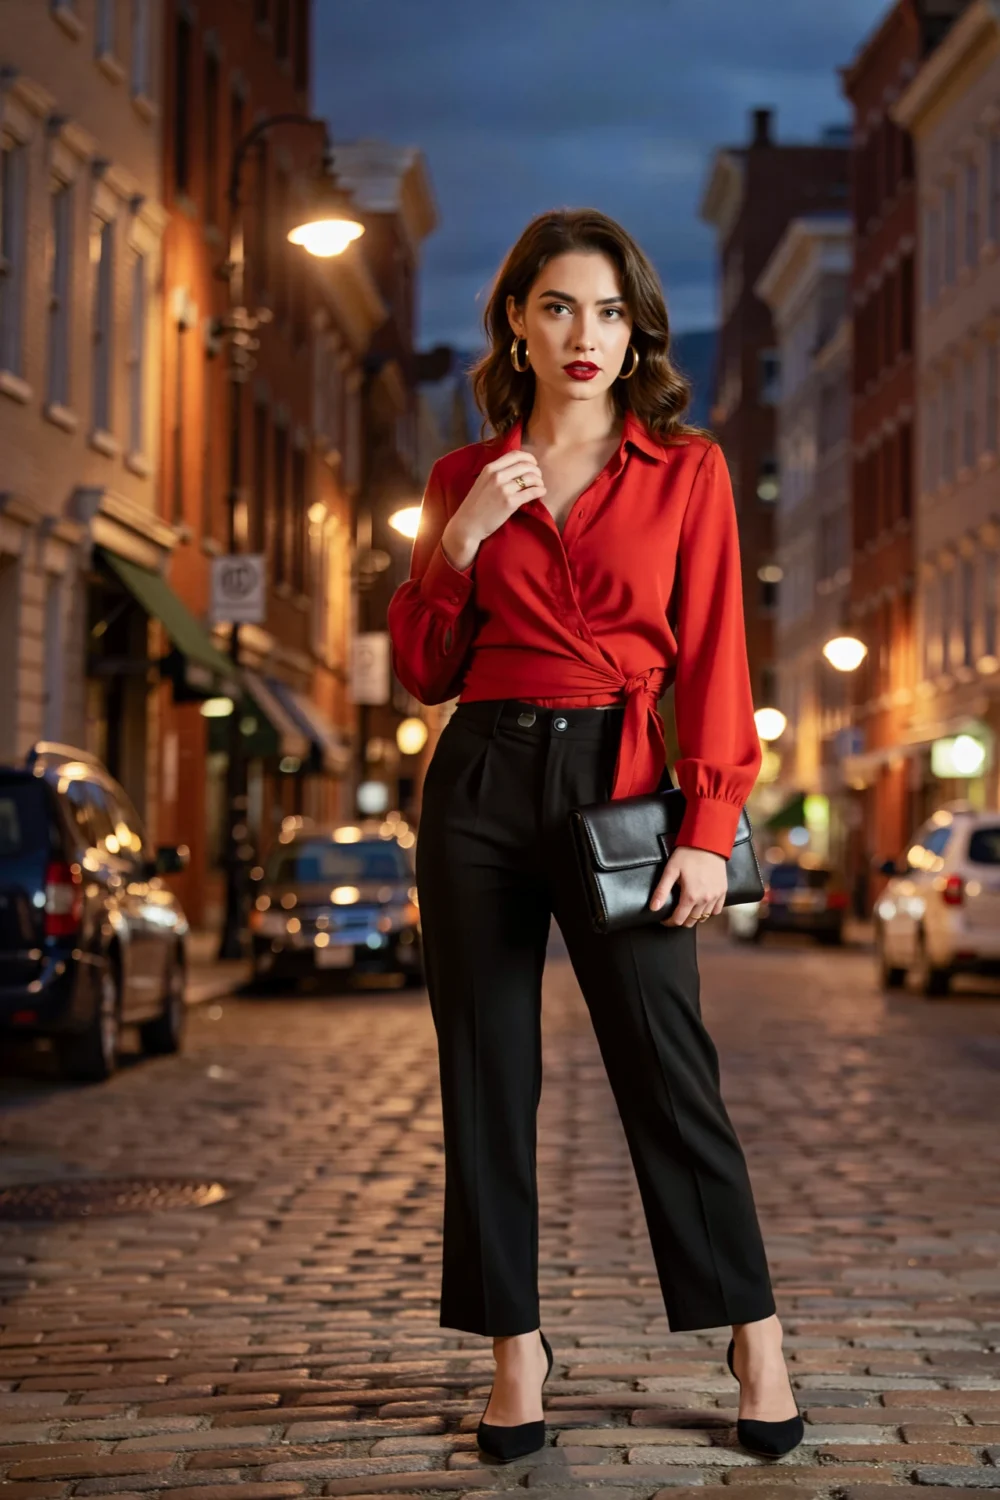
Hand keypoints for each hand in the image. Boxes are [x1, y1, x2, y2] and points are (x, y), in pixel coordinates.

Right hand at [441, 451, 545, 568]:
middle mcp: (497, 475)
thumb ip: (496, 473)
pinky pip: (532, 492)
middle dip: (536, 471)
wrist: (467, 525)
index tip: (533, 464)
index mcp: (490, 468)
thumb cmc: (475, 506)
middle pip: (526, 465)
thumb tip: (516, 469)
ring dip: (539, 481)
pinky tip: (541, 493)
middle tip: (538, 478)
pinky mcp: (510, 502)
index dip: (529, 457)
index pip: (515, 455)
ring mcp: (503, 489)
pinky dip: (540, 491)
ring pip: (531, 478)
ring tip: (539, 486)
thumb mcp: (482, 482)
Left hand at [650, 846, 726, 927]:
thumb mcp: (670, 871)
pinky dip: (708, 912)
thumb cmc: (688, 855)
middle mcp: (705, 900)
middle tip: (674, 914)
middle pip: (691, 921)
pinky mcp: (723, 891)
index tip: (664, 919)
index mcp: (690, 897)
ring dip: (694, 917)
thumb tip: (653, 908)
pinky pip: (716, 910)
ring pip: (704, 917)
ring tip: (686, 910)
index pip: (678, 919)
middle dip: (681, 920)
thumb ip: (662, 891)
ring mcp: (715, 897)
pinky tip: (702, 906)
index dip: (669, 922)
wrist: (708, 843)